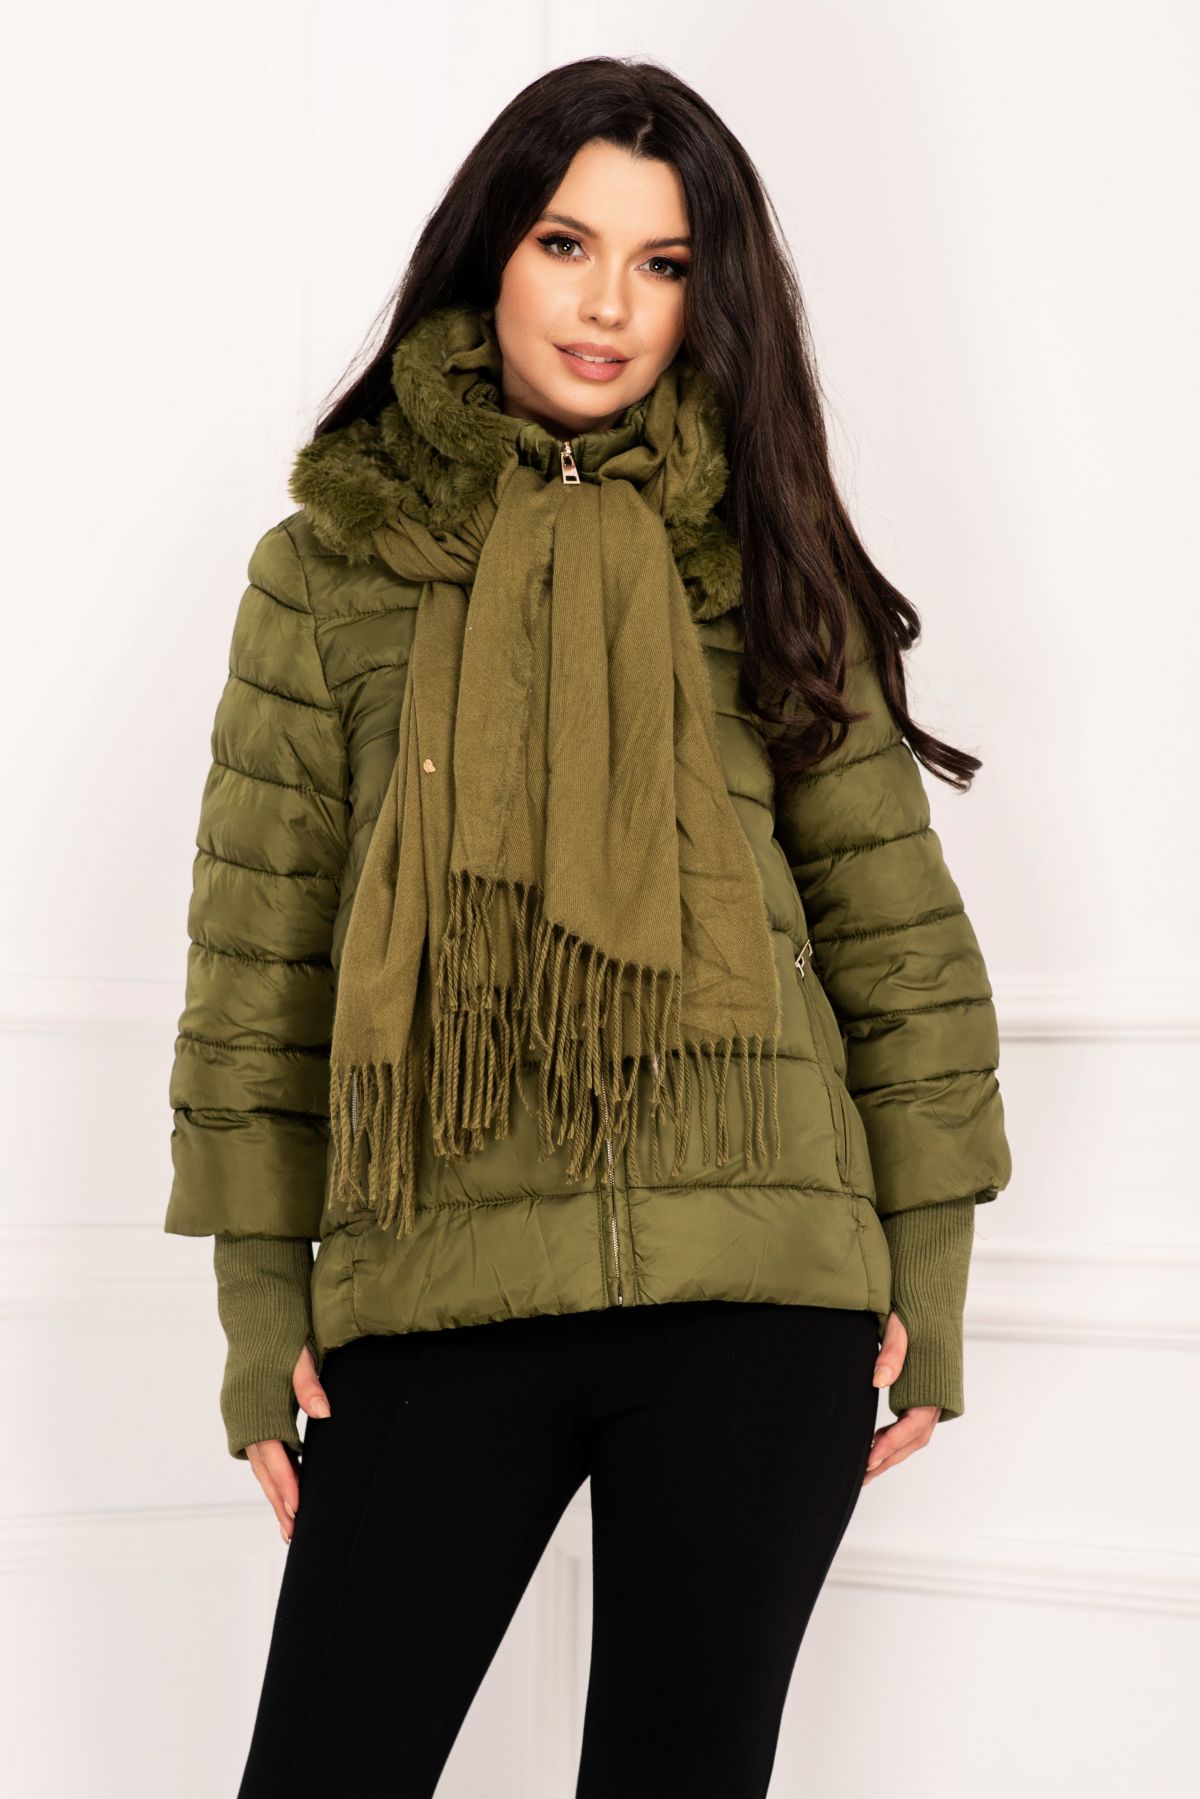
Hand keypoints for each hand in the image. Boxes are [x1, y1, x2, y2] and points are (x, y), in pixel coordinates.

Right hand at [244, 1343, 331, 1542]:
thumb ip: (308, 1383)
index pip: (274, 1455)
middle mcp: (243, 1416)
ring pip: (259, 1462)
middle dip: (279, 1500)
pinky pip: (259, 1448)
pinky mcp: (245, 1411)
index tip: (299, 1510)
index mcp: (256, 1406)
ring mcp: (241, 1415)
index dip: (287, 1484)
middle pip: (263, 1468)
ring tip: (290, 1519)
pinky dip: (272, 1468)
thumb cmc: (279, 1328)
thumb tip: (324, 1413)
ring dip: (275, 1489)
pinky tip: (286, 1481)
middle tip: (293, 1533)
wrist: (253, 1307)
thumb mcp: (298, 1352)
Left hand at [862, 1309, 941, 1484]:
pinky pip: (913, 1424)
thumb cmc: (916, 1310)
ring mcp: (934, 1398)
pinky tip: (876, 1443)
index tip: (869, 1459)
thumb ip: (892, 1352)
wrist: (933, 1297)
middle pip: (914, 1440)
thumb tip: (878, 1381)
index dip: (891, 1445)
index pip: (913, 1426)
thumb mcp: (900, 1325)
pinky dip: (896, 1438)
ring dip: (892, 1453)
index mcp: (934, 1386)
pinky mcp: (925, 1395)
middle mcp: (938, 1397)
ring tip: (866, 1468)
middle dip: (888, 1459)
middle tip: (861, 1475)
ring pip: (914, 1436)